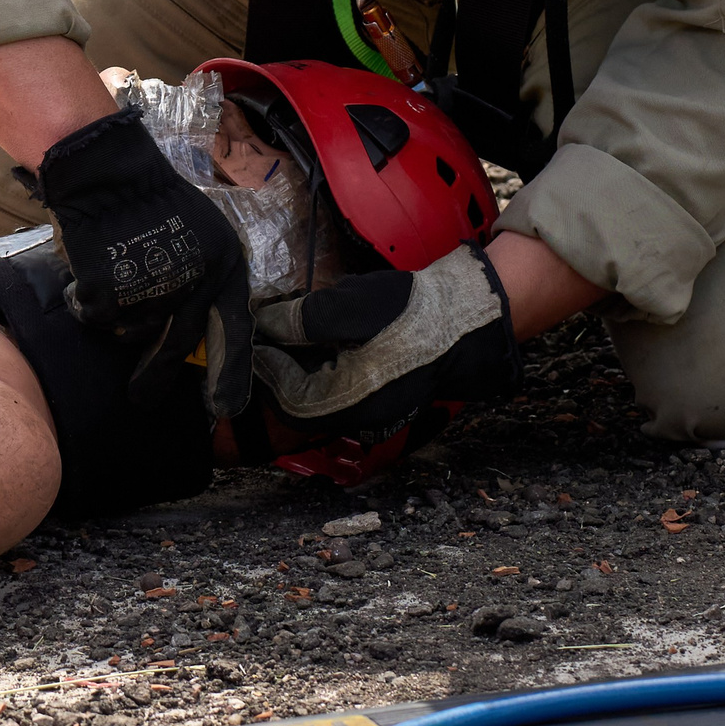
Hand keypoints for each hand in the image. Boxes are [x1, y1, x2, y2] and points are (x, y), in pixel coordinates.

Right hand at [26, 107, 252, 416]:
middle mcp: (196, 281)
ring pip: (133, 330)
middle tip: (140, 399)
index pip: (235, 331)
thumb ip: (205, 281)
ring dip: (120, 316)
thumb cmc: (151, 200)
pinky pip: (99, 316)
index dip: (230, 373)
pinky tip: (90, 271)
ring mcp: (154, 288)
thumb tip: (200, 335)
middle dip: (156, 376)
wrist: (108, 172)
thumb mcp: (200, 234)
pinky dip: (88, 302)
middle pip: (178, 344)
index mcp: (225, 265)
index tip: (224, 409)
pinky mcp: (112, 290)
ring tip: (114, 274)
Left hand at [251, 244, 520, 435]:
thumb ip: (303, 322)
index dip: (267, 367)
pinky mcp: (388, 397)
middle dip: (283, 368)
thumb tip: (265, 325)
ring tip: (291, 334)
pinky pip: (345, 391)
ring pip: (323, 398)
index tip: (256, 336)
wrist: (468, 319)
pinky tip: (324, 340)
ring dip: (303, 369)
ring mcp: (377, 411)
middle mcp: (362, 418)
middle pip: (304, 404)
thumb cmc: (410, 312)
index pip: (288, 400)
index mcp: (352, 402)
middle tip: (268, 334)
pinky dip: (326, 369)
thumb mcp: (350, 307)